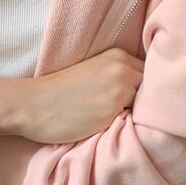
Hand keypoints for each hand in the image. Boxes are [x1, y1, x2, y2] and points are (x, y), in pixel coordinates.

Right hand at [0, 48, 144, 144]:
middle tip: (126, 115)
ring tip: (115, 122)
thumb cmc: (57, 94)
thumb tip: (143, 97)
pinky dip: (126, 126)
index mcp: (117, 56)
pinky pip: (134, 122)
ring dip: (136, 115)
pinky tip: (110, 128)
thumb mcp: (92, 74)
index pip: (150, 75)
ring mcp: (120, 88)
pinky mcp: (114, 110)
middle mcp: (123, 68)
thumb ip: (116, 78)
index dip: (144, 91)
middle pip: (153, 90)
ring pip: (146, 107)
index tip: (133, 103)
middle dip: (144, 103)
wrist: (32, 104)